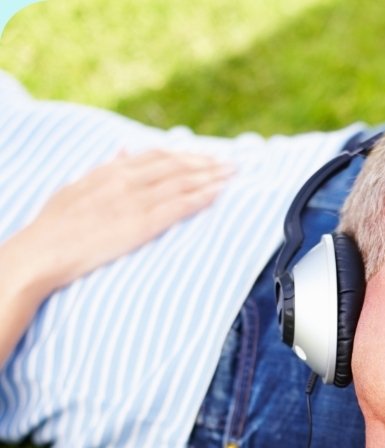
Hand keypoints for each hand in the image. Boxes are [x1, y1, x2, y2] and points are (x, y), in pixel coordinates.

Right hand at [21, 148, 233, 287]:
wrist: (42, 253)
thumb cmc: (54, 227)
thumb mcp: (76, 187)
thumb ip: (104, 168)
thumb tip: (125, 150)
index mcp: (110, 172)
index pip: (157, 156)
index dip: (185, 154)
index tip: (207, 154)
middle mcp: (125, 181)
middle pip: (176, 166)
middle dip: (207, 163)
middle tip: (234, 162)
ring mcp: (133, 202)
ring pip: (182, 183)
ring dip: (212, 177)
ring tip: (234, 174)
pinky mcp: (140, 225)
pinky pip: (178, 207)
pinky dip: (201, 197)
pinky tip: (219, 194)